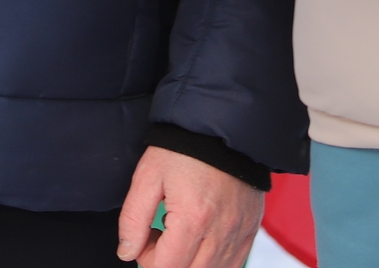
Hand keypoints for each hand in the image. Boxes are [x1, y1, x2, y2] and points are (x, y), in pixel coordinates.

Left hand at [116, 146, 263, 267]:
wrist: (223, 126)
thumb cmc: (184, 148)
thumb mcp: (148, 176)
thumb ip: (132, 219)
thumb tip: (127, 252)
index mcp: (193, 219)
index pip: (165, 267)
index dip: (146, 259)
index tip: (144, 239)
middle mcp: (221, 231)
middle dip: (167, 263)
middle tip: (159, 238)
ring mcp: (239, 232)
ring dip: (191, 264)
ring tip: (181, 237)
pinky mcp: (251, 228)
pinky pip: (234, 264)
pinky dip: (214, 263)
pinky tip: (201, 244)